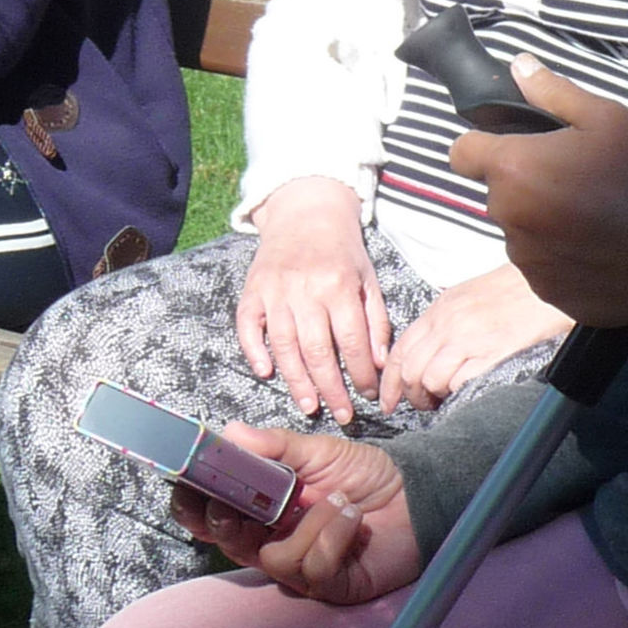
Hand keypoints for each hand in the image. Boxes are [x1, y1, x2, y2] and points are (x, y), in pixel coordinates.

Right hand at [170, 427, 419, 605]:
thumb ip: (273, 447)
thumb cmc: (367, 475)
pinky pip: (312, 568)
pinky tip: (353, 518)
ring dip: (307, 524)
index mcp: (263, 506)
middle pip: (228, 543)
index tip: (189, 482)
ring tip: (338, 499)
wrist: (417, 495)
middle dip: (226, 523)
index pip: (213, 512)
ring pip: (273, 558)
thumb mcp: (318, 452)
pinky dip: (333, 536)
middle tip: (234, 504)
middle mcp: (275, 539)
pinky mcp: (330, 585)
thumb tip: (229, 432)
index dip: (194, 504)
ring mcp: (301, 566)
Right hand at [236, 177, 391, 425]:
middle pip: (318, 351)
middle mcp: (306, 290)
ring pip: (285, 346)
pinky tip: (266, 373)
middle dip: (332, 389)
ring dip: (297, 381)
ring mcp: (275, 290)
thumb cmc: (342, 251)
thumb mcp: (369, 279)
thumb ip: (375, 320)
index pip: (353, 342)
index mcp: (340, 286)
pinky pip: (248, 326)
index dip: (361, 374)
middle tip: (343, 416)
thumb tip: (378, 363)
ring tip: (310, 407)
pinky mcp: (252, 290)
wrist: (305, 212)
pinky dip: (255, 351)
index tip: (367, 396)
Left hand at [378, 261, 570, 413]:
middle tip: (422, 404)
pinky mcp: (492, 353)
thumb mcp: (468, 295)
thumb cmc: (514, 289)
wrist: (546, 284)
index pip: (401, 349)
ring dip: (435, 396)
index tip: (389, 399)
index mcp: (440, 309)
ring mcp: (469, 338)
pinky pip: (460, 383)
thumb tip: (427, 351)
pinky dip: (458, 393)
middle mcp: (448, 323)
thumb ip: (444, 320)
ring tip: (447, 399)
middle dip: (411, 395)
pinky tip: (467, 390)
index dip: (390, 380)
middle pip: (410, 369)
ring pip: (430, 379)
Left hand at [450, 57, 627, 329]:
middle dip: (524, 183)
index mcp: (513, 169)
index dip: (482, 145)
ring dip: (541, 221)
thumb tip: (519, 66)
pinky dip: (558, 255)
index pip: (462, 153)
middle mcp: (506, 216)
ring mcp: (523, 258)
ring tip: (588, 217)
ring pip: (519, 230)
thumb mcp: (605, 119)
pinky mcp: (543, 289)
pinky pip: (540, 264)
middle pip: (498, 192)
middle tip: (572, 179)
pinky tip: (593, 247)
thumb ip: (554, 92)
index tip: (513, 146)